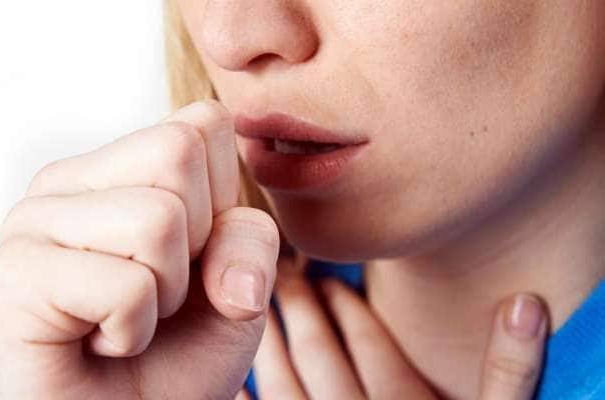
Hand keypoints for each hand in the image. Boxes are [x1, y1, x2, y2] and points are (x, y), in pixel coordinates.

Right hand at [0, 100, 278, 398]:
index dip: (222, 205)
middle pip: (178, 153)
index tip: (190, 258)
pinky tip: (99, 343)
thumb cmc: (179, 351)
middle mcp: (67, 180)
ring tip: (127, 318)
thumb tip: (227, 266)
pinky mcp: (11, 275)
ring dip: (163, 295)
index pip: (203, 124)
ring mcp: (32, 222)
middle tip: (156, 293)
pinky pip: (124, 286)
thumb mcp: (240, 288)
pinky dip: (133, 331)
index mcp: (117, 165)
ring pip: (157, 218)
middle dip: (194, 247)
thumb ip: (249, 243)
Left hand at [246, 255, 547, 399]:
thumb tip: (524, 305)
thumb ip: (509, 375)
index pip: (368, 342)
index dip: (348, 305)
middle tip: (283, 274)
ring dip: (270, 346)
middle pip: (319, 354)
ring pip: (284, 386)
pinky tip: (233, 385)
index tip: (328, 277)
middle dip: (302, 309)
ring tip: (259, 313)